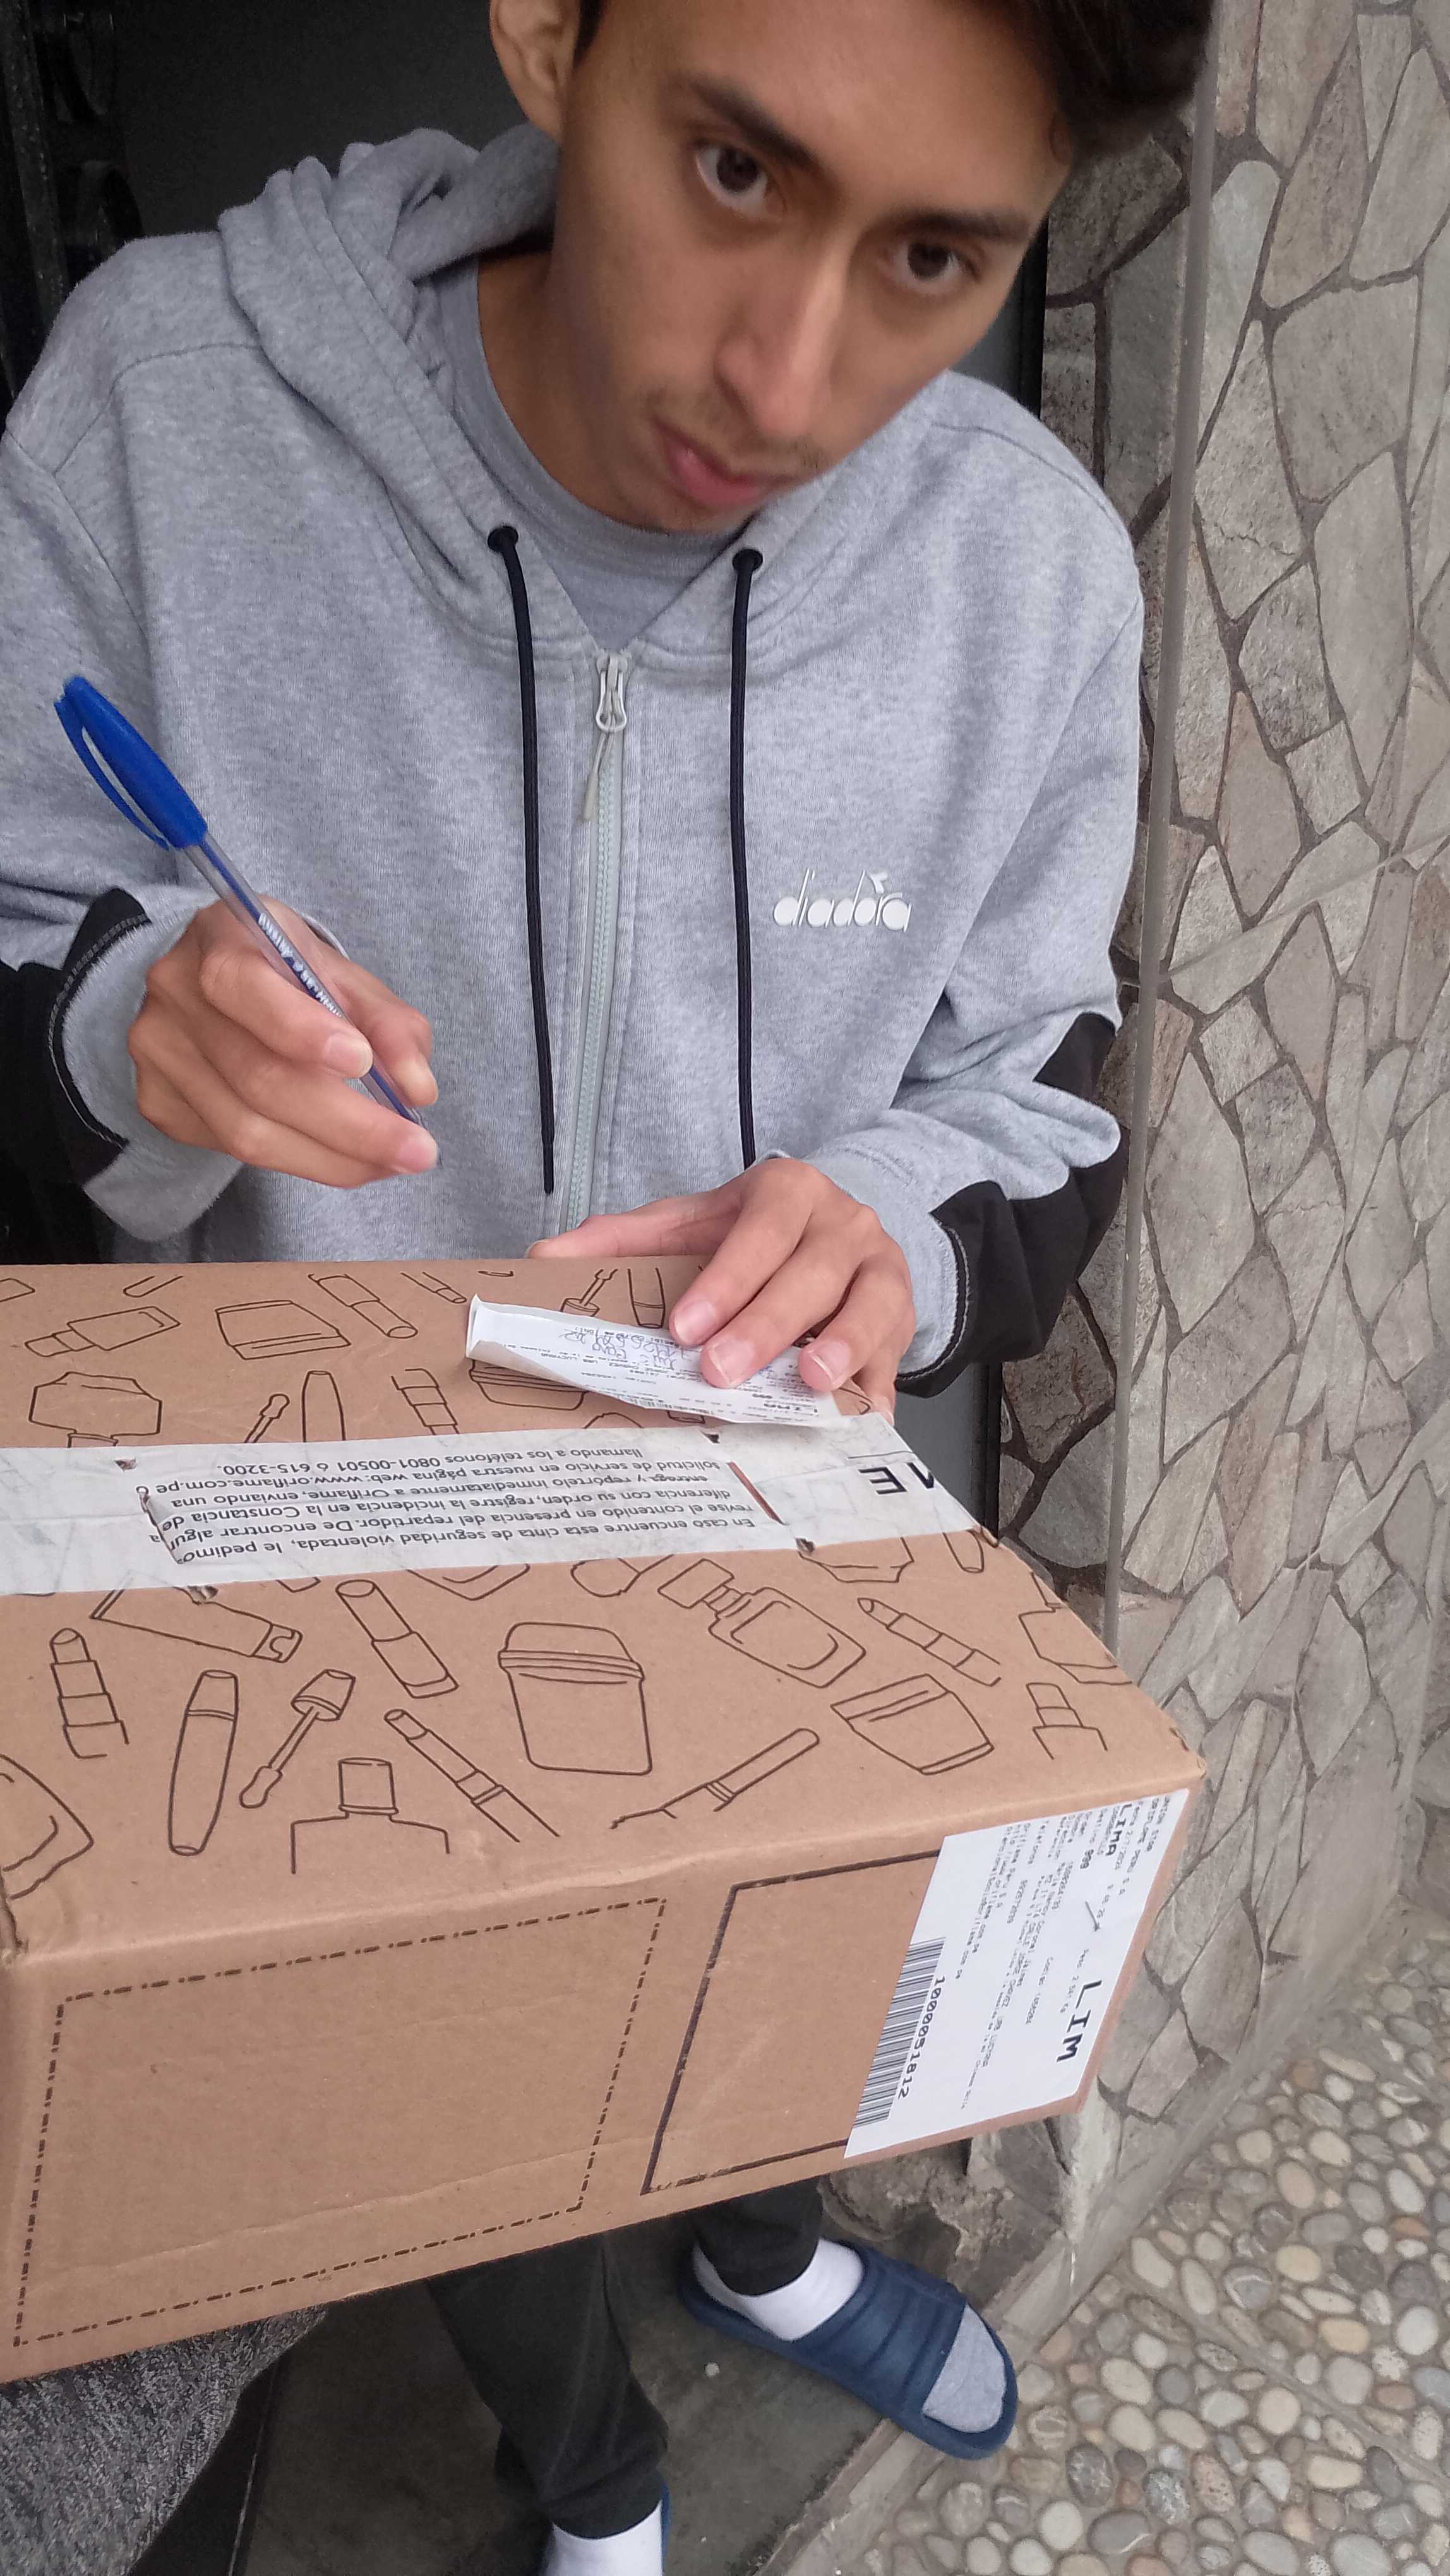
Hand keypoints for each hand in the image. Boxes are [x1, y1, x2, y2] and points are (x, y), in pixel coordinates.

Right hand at [129, 900, 437, 1185]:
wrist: (206, 984)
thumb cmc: (284, 974)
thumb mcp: (340, 974)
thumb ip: (386, 1021)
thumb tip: (417, 1089)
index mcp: (220, 936)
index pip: (242, 985)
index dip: (301, 1029)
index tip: (363, 1063)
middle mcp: (175, 992)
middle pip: (258, 1076)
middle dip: (350, 1124)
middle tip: (416, 1150)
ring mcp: (159, 1052)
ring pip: (247, 1130)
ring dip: (334, 1158)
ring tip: (393, 1162)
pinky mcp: (158, 1102)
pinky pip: (234, 1149)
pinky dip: (304, 1161)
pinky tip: (346, 1159)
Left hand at [533, 1159, 914, 1415]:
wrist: (837, 1236)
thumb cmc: (753, 1237)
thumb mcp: (691, 1225)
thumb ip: (623, 1240)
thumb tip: (543, 1257)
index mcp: (789, 1191)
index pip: (761, 1231)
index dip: (725, 1279)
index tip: (683, 1328)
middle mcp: (846, 1223)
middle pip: (813, 1272)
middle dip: (767, 1323)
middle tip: (719, 1371)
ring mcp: (884, 1271)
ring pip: (870, 1307)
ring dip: (842, 1346)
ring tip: (809, 1385)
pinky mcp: (903, 1322)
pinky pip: (895, 1361)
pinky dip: (879, 1393)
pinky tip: (859, 1424)